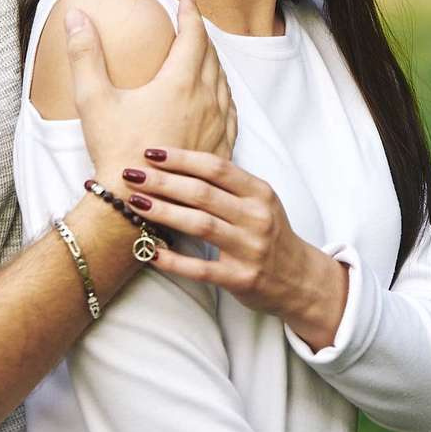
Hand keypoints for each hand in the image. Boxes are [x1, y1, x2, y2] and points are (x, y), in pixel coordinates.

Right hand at [63, 0, 236, 185]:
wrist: (134, 202)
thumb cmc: (114, 150)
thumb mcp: (93, 98)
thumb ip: (85, 53)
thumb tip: (76, 16)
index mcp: (180, 82)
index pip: (193, 36)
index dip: (190, 14)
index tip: (186, 0)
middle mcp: (206, 100)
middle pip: (211, 57)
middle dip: (202, 36)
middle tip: (192, 24)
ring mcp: (218, 126)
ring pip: (224, 83)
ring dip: (214, 63)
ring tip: (204, 56)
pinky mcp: (221, 148)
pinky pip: (231, 111)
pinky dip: (225, 94)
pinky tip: (218, 98)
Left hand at [121, 147, 349, 349]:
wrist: (298, 279)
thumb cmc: (269, 233)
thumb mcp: (258, 202)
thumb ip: (228, 185)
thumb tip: (177, 164)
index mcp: (259, 192)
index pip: (215, 168)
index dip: (181, 158)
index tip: (150, 152)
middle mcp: (256, 217)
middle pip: (202, 193)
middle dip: (163, 182)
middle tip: (131, 175)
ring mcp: (250, 249)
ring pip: (200, 225)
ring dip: (163, 212)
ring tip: (135, 203)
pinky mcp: (241, 279)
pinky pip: (201, 269)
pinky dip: (173, 260)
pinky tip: (149, 250)